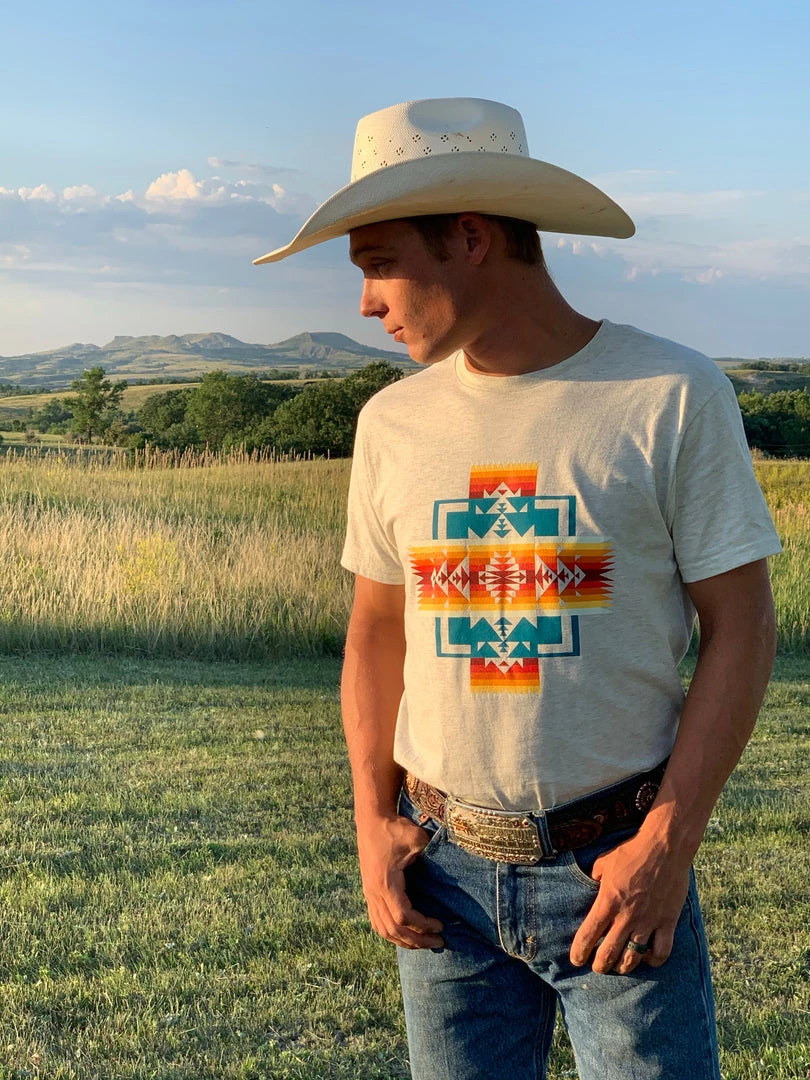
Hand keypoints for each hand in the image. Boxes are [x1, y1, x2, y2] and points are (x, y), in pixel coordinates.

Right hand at [356, 814, 443, 949]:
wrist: (371, 820)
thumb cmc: (394, 828)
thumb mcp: (415, 837)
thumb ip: (430, 853)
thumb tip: (448, 869)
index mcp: (386, 883)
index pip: (404, 916)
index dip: (423, 926)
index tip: (441, 926)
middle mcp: (374, 893)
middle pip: (393, 929)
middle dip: (417, 940)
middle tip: (438, 942)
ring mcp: (369, 894)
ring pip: (383, 929)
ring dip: (404, 941)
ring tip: (423, 943)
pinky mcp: (368, 892)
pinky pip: (377, 922)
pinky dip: (391, 933)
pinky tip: (405, 935)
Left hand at [569, 829, 691, 974]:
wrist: (665, 846)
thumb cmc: (632, 851)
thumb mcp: (604, 861)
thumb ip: (595, 877)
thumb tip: (590, 885)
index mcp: (608, 901)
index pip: (589, 934)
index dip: (580, 951)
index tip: (576, 960)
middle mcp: (627, 916)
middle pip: (609, 953)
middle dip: (600, 965)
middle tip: (597, 966)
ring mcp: (649, 921)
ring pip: (633, 958)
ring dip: (623, 967)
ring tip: (619, 967)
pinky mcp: (668, 921)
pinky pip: (661, 951)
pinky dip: (653, 960)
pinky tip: (647, 958)